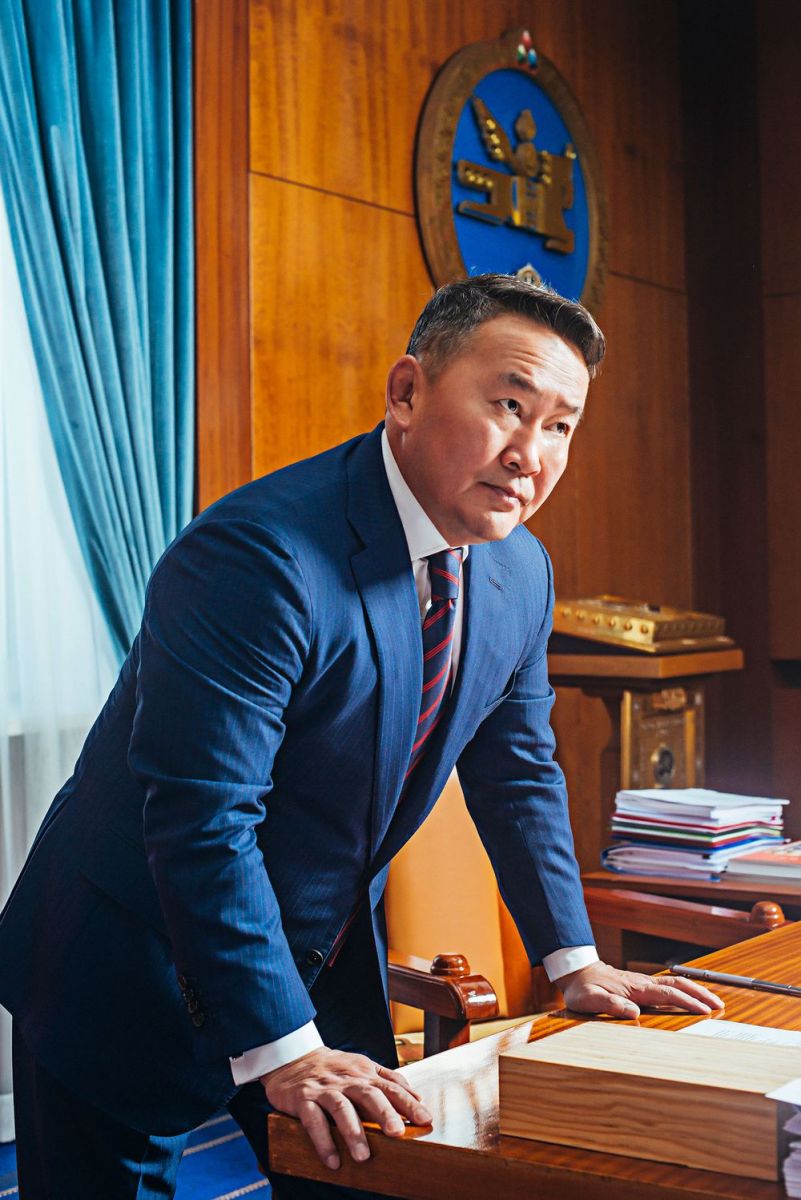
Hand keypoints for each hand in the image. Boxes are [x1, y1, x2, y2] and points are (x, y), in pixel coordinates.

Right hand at [261, 1047, 431, 1169]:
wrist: (292, 1058)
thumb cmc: (334, 1068)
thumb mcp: (362, 1068)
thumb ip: (389, 1080)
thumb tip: (418, 1097)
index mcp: (364, 1073)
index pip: (390, 1086)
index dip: (408, 1103)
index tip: (426, 1119)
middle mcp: (346, 1080)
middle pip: (368, 1094)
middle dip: (384, 1113)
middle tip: (398, 1133)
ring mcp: (324, 1089)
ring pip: (341, 1107)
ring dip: (353, 1132)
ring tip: (363, 1157)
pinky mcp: (303, 1099)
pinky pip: (313, 1120)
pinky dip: (323, 1141)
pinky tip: (333, 1161)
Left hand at [555, 960, 725, 1019]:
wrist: (578, 972)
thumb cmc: (583, 989)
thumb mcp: (590, 999)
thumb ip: (610, 1005)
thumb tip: (634, 1012)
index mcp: (635, 989)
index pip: (667, 994)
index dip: (687, 1002)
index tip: (705, 1011)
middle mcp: (643, 983)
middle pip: (678, 985)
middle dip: (700, 994)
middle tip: (719, 1006)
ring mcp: (643, 982)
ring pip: (675, 983)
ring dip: (695, 990)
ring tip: (713, 1001)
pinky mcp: (642, 984)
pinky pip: (668, 985)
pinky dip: (684, 989)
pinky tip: (691, 996)